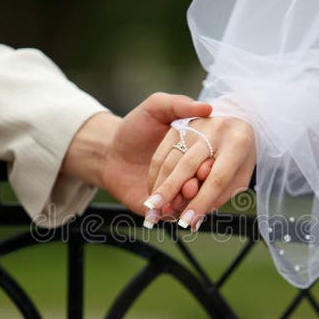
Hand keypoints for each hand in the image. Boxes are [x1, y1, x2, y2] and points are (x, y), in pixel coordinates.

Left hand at [100, 93, 211, 214]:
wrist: (108, 153)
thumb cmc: (134, 127)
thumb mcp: (155, 107)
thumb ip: (178, 104)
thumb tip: (207, 107)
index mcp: (197, 147)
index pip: (210, 159)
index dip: (209, 166)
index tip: (204, 169)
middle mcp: (193, 170)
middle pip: (203, 183)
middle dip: (198, 187)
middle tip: (189, 187)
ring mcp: (181, 190)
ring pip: (191, 201)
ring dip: (186, 203)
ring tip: (174, 201)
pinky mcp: (167, 206)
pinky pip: (175, 214)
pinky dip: (171, 214)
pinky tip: (162, 212)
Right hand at [145, 116, 255, 229]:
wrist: (236, 118)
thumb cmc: (240, 156)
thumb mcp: (240, 176)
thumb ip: (220, 196)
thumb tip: (196, 216)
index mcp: (238, 143)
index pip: (217, 179)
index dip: (201, 203)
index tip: (188, 223)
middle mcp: (216, 130)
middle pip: (188, 166)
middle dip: (171, 191)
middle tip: (157, 212)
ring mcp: (195, 125)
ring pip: (171, 159)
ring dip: (159, 185)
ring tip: (151, 207)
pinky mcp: (179, 125)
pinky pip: (162, 152)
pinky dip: (155, 174)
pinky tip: (152, 192)